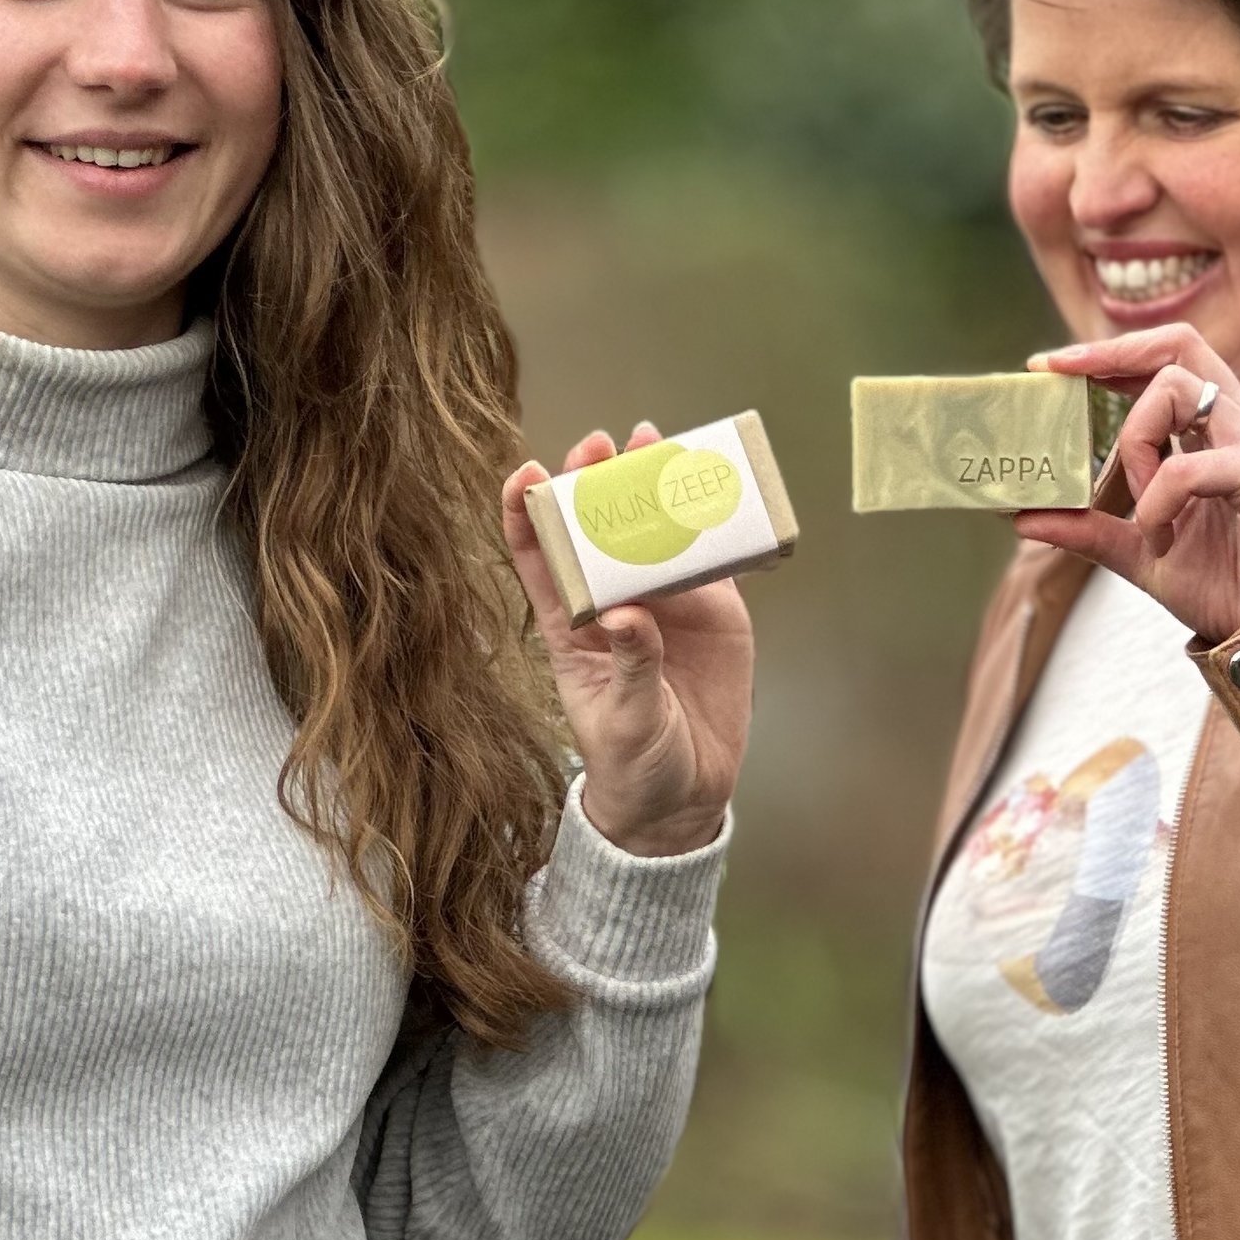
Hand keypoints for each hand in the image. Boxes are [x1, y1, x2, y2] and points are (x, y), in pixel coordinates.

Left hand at [500, 422, 754, 855]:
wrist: (684, 797)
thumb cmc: (634, 763)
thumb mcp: (626, 722)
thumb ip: (631, 667)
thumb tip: (629, 615)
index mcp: (573, 627)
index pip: (539, 559)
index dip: (527, 514)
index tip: (526, 474)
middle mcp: (616, 602)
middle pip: (597, 529)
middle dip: (594, 481)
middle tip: (600, 444)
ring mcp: (666, 603)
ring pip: (652, 531)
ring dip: (650, 486)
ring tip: (650, 441)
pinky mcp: (713, 612)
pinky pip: (708, 556)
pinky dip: (709, 521)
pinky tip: (709, 487)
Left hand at [1013, 325, 1239, 644]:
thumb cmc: (1226, 586)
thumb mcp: (1140, 553)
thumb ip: (1089, 529)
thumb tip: (1023, 518)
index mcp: (1215, 431)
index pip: (1166, 359)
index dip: (1109, 351)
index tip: (1050, 365)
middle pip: (1178, 346)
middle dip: (1111, 352)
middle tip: (1059, 372)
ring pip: (1174, 390)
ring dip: (1135, 443)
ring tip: (1140, 506)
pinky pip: (1187, 465)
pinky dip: (1157, 498)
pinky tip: (1160, 535)